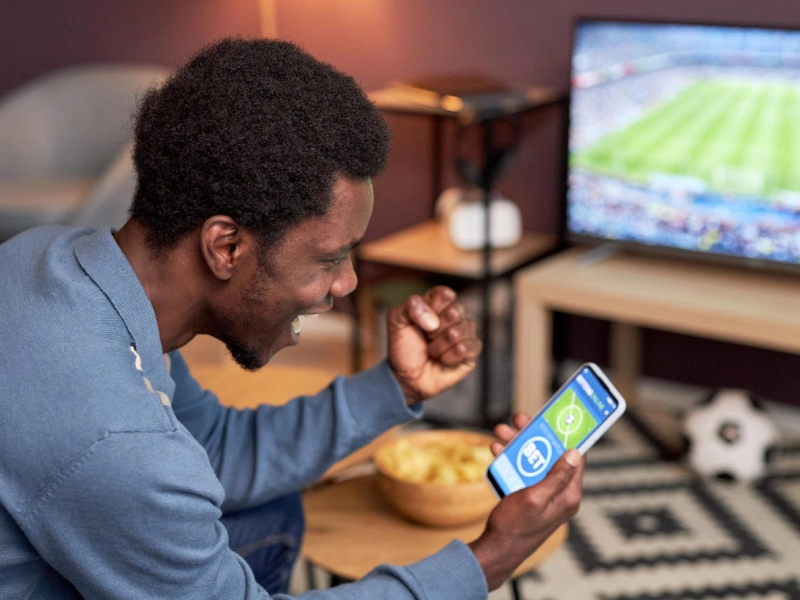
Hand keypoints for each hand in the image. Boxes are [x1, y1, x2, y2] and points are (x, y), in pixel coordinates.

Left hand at [386, 286, 480, 404]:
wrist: (405, 376)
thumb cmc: (403, 347)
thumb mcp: (396, 320)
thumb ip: (410, 307)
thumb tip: (434, 321)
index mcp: (438, 304)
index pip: (445, 294)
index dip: (433, 308)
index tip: (421, 321)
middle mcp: (455, 316)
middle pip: (456, 311)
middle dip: (435, 329)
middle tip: (426, 337)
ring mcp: (465, 334)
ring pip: (462, 330)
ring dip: (440, 345)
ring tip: (432, 351)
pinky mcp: (471, 353)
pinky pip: (468, 347)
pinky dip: (450, 356)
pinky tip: (442, 360)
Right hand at [469, 413, 584, 589]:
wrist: (495, 550)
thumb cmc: (515, 527)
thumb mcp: (535, 498)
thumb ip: (556, 476)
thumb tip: (576, 453)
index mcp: (569, 495)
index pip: (576, 457)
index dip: (567, 435)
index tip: (557, 418)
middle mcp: (560, 493)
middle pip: (551, 454)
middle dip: (534, 435)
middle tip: (519, 419)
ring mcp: (545, 495)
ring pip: (534, 460)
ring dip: (518, 445)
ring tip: (500, 432)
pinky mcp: (530, 496)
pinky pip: (524, 471)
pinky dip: (511, 459)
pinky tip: (497, 450)